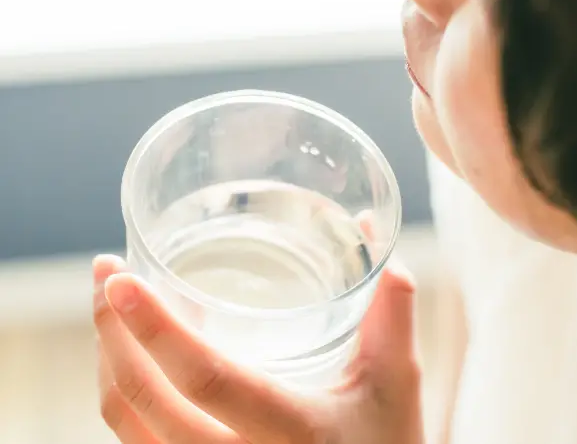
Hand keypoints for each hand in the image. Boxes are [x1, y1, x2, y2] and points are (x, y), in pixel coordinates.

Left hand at [93, 255, 422, 443]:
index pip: (208, 381)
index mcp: (290, 431)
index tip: (124, 279)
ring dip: (107, 360)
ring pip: (126, 426)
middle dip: (111, 332)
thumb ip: (390, 305)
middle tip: (107, 272)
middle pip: (142, 403)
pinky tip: (130, 353)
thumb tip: (367, 226)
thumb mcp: (397, 380)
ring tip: (108, 303)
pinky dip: (120, 392)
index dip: (157, 330)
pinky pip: (135, 441)